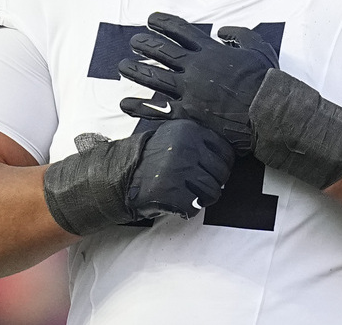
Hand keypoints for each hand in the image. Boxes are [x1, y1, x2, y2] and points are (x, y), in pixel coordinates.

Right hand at [43, 119, 234, 234]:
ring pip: (212, 192)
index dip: (221, 166)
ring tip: (186, 195)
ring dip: (202, 198)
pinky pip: (194, 207)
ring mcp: (180, 171)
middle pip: (221, 174)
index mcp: (190, 131)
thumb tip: (226, 158)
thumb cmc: (148, 159)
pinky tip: (176, 204)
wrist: (116, 176)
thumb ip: (197, 142)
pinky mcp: (172, 193)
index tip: (211, 171)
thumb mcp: (172, 137)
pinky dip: (187, 210)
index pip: (225, 152)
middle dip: (213, 183)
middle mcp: (187, 148)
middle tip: (198, 186)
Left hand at [118, 12, 277, 154]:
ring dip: (136, 70)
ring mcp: (189, 91)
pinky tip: (126, 104)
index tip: (151, 20)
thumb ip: (240, 35)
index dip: (163, 23)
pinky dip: (140, 107)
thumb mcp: (259, 48)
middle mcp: (195, 68)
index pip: (181, 31)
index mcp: (211, 51)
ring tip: (123, 65)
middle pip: (162, 52)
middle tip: (134, 41)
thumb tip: (223, 31)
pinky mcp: (187, 114)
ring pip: (154, 77)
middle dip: (144, 44)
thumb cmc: (265, 82)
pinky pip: (158, 110)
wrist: (267, 113)